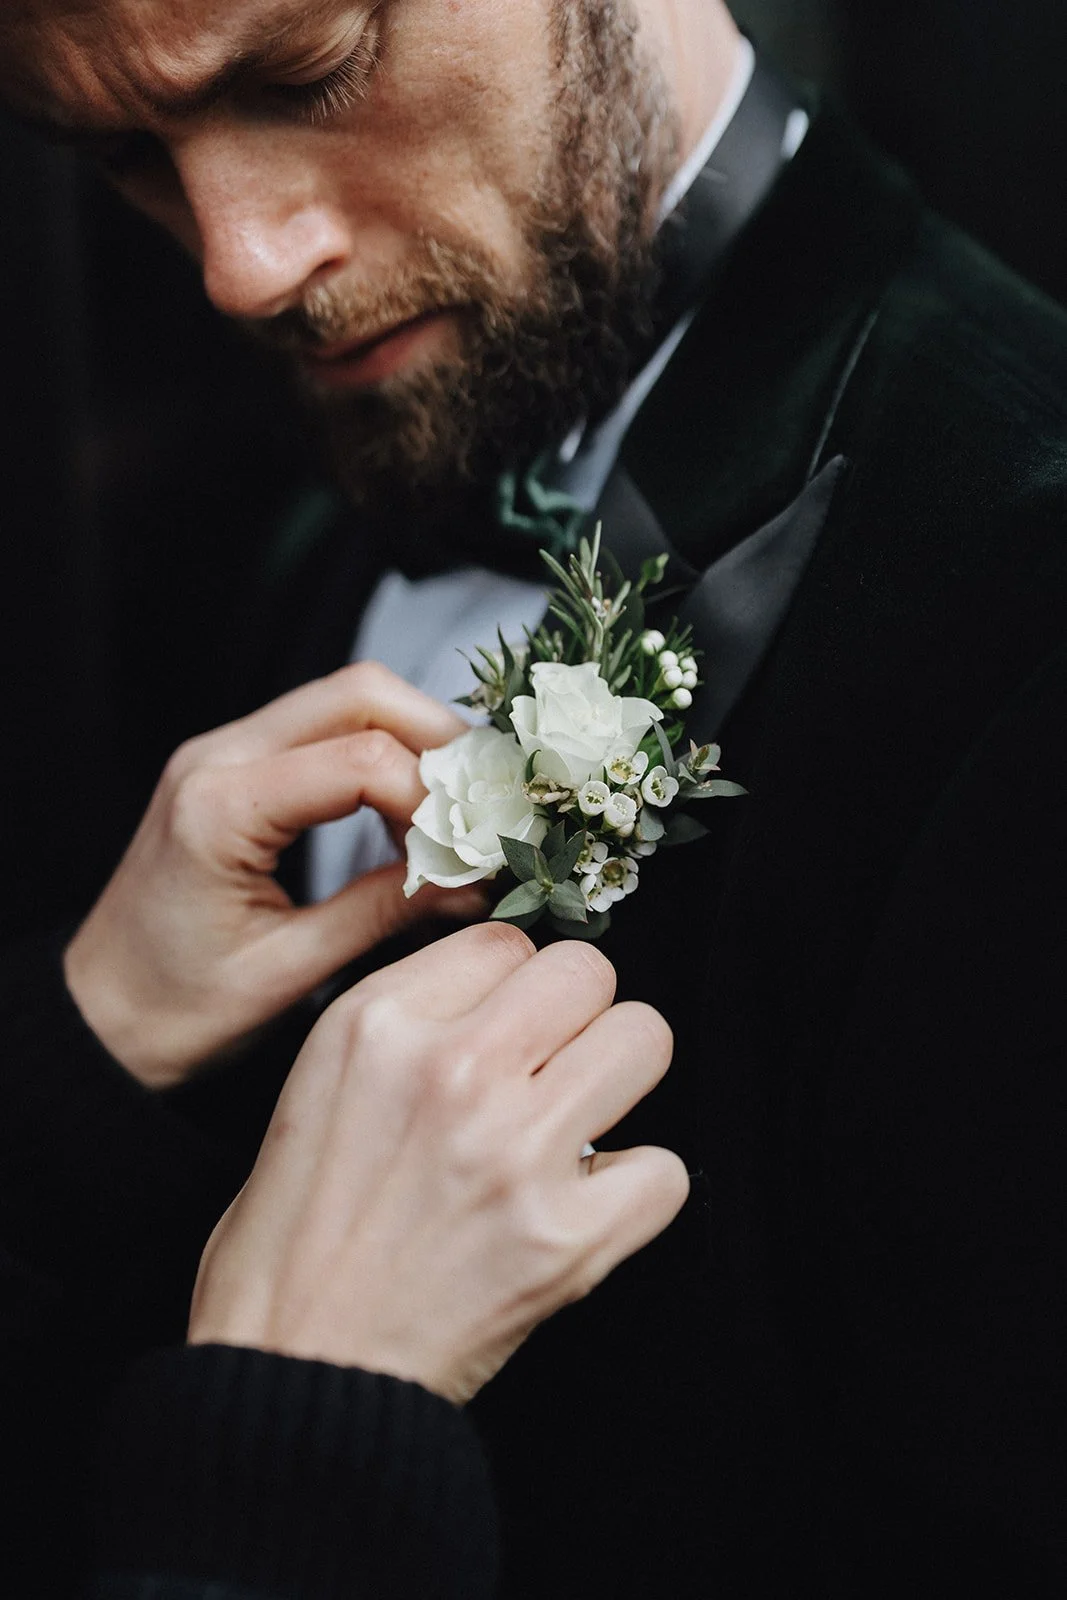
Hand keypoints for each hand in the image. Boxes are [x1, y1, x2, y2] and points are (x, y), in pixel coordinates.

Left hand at [64, 664, 481, 1087]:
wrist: (99, 1015)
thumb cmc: (173, 1009)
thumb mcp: (289, 971)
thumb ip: (384, 912)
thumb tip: (472, 883)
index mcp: (220, 807)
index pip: (361, 758)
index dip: (436, 800)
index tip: (473, 854)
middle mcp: (218, 757)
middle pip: (361, 692)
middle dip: (440, 740)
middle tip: (485, 808)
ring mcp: (224, 752)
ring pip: (348, 699)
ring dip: (415, 745)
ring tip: (448, 823)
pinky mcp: (236, 766)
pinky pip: (325, 730)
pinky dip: (381, 759)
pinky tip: (404, 820)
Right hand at [187, 924, 688, 1404]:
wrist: (296, 1367)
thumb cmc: (295, 1234)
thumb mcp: (320, 1078)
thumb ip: (410, 1016)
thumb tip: (506, 987)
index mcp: (379, 1023)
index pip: (505, 940)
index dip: (511, 988)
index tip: (503, 1027)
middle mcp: (452, 1069)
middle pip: (587, 971)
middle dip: (578, 1016)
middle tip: (552, 1066)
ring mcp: (515, 1151)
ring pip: (645, 1040)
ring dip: (616, 1083)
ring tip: (574, 1126)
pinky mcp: (565, 1238)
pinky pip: (664, 1169)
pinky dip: (633, 1192)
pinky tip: (584, 1208)